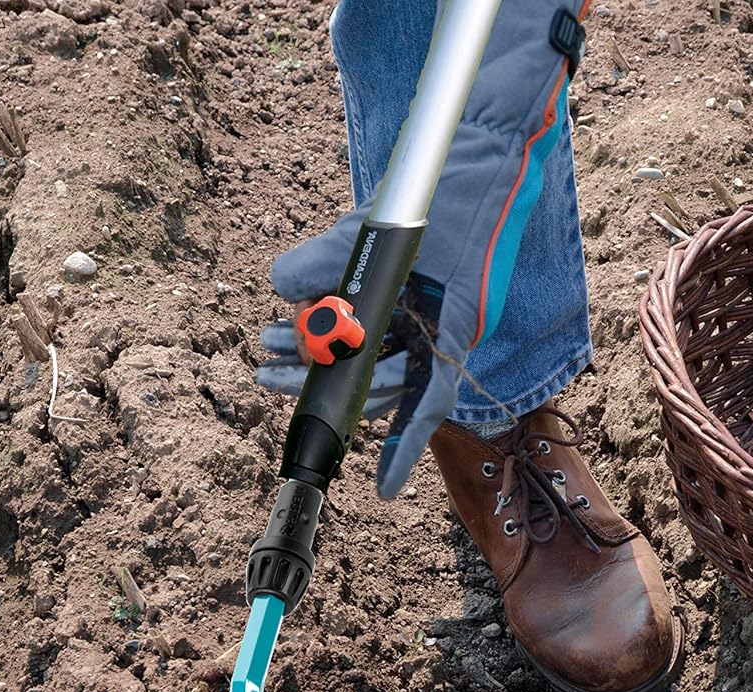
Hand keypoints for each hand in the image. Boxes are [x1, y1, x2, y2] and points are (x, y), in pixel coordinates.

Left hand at [270, 0, 587, 498]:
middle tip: (264, 371)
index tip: (381, 489)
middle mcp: (439, 328)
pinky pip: (369, 321)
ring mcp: (424, 310)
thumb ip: (331, 256)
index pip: (427, 402)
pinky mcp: (408, 290)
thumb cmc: (455, 185)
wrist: (487, 142)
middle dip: (320, 381)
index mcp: (453, 327)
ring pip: (367, 352)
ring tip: (266, 337)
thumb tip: (282, 286)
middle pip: (380, 379)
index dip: (404, 446)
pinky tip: (295, 305)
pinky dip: (332, 317)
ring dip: (315, 348)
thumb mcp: (390, 225)